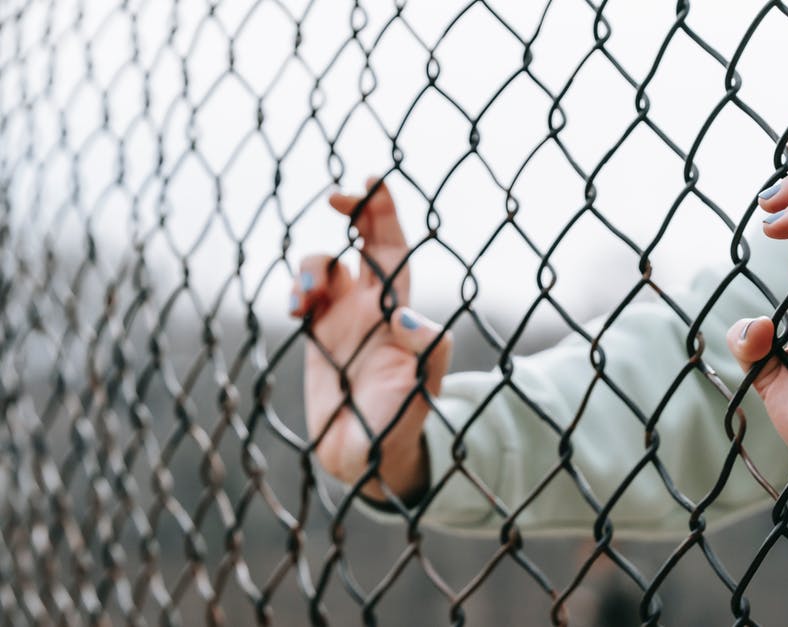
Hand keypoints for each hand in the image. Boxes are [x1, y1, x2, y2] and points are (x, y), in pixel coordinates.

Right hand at [291, 177, 450, 502]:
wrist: (368, 455)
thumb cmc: (403, 419)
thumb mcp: (424, 385)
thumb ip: (425, 350)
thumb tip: (407, 317)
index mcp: (398, 307)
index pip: (393, 247)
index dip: (385, 211)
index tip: (373, 181)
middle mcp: (370, 304)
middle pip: (361, 241)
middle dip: (352, 212)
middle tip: (336, 198)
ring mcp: (339, 317)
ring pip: (322, 266)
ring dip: (311, 267)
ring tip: (305, 298)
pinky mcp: (315, 335)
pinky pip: (301, 296)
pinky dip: (295, 291)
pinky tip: (296, 309)